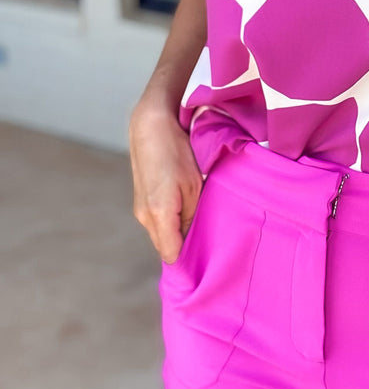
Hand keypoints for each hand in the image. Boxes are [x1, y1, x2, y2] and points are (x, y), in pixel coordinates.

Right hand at [130, 102, 202, 263]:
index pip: (172, 255)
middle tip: (209, 240)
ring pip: (162, 233)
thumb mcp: (193, 185)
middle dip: (184, 246)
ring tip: (199, 219)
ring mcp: (140, 209)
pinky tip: (185, 208)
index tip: (207, 261)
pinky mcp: (140, 201)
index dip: (188, 261)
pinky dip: (170, 221)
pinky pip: (157, 222)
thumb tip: (191, 242)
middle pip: (166, 246)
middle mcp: (145, 216)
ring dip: (178, 231)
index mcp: (159, 214)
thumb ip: (191, 217)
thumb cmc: (176, 152)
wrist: (150, 127)